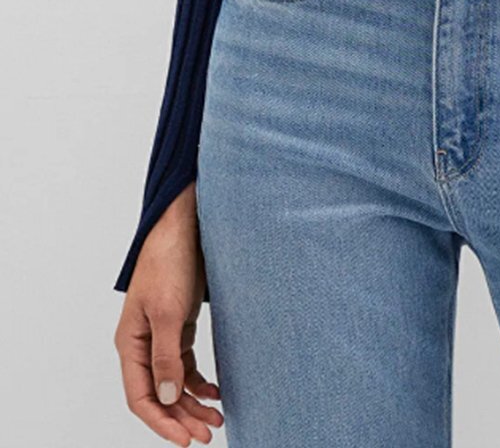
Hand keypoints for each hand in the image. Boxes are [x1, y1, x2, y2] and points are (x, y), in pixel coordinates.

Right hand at [113, 183, 223, 442]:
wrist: (186, 225)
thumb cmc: (169, 262)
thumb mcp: (168, 312)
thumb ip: (166, 357)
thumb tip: (165, 398)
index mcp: (131, 344)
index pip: (140, 398)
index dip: (161, 423)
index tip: (185, 440)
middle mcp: (143, 344)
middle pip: (159, 395)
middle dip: (181, 417)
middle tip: (207, 434)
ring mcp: (161, 335)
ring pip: (174, 382)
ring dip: (192, 402)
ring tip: (216, 418)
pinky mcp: (179, 325)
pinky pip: (186, 364)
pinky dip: (200, 381)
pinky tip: (216, 391)